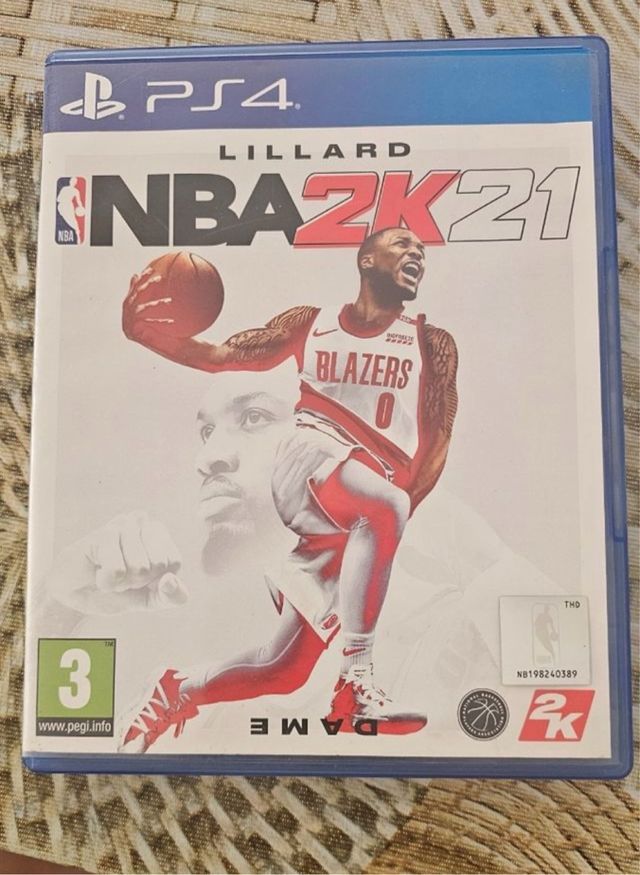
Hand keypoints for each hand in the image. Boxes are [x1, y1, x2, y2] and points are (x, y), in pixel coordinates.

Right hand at [47, 511, 187, 614]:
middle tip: (121, 575)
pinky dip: (107, 582)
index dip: (155, 580)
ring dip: (121, 582)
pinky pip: (118, 571)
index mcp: (160, 534)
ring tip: (107, 572)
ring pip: (140, 568)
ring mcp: (123, 525)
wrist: (74, 595)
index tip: (138, 578)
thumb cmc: (115, 590)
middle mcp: (143, 522)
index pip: (174, 562)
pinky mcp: (103, 534)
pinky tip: (97, 572)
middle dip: (139, 580)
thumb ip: (172, 596)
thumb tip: (170, 581)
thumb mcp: (150, 599)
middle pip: (159, 564)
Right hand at [122, 268, 172, 340]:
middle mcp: (126, 321)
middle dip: (145, 286)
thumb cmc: (172, 330)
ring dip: (155, 304)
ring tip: (170, 301)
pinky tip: (171, 322)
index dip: (139, 281)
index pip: (133, 293)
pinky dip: (159, 322)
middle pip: (133, 297)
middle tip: (160, 278)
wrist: (174, 351)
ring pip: (140, 309)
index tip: (150, 270)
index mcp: (130, 314)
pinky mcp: (134, 336)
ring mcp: (128, 328)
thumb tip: (159, 278)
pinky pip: (147, 323)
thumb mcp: (168, 313)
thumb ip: (159, 298)